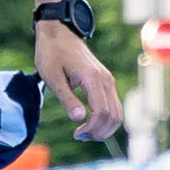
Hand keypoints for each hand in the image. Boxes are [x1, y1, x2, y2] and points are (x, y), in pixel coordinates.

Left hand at [34, 24, 122, 142]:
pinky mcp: (106, 82)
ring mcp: (108, 80)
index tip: (76, 134)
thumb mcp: (52, 77)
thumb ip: (67, 98)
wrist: (59, 33)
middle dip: (99, 132)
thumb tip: (80, 119)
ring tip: (84, 132)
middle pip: (114, 116)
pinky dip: (106, 119)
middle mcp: (106, 80)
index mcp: (93, 79)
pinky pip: (114, 106)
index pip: (102, 112)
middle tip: (80, 136)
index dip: (91, 128)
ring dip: (104, 127)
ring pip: (118, 113)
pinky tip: (89, 122)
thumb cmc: (52, 53)